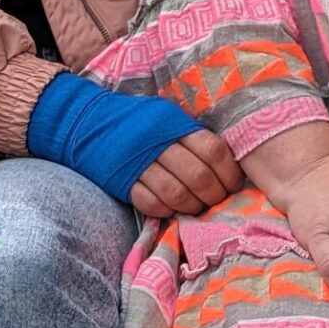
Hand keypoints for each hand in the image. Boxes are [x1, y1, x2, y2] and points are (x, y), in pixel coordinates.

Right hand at [128, 128, 243, 218]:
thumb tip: (228, 162)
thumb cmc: (143, 122)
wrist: (95, 121)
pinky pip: (150, 204)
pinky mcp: (122, 182)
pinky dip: (167, 210)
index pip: (213, 150)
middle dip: (214, 194)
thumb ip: (194, 136)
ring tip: (197, 207)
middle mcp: (159, 143)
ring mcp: (139, 163)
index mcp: (176, 124)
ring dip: (192, 206)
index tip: (233, 184)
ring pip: (176, 194)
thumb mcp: (171, 117)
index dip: (229, 172)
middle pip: (198, 176)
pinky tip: (173, 208)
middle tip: (217, 200)